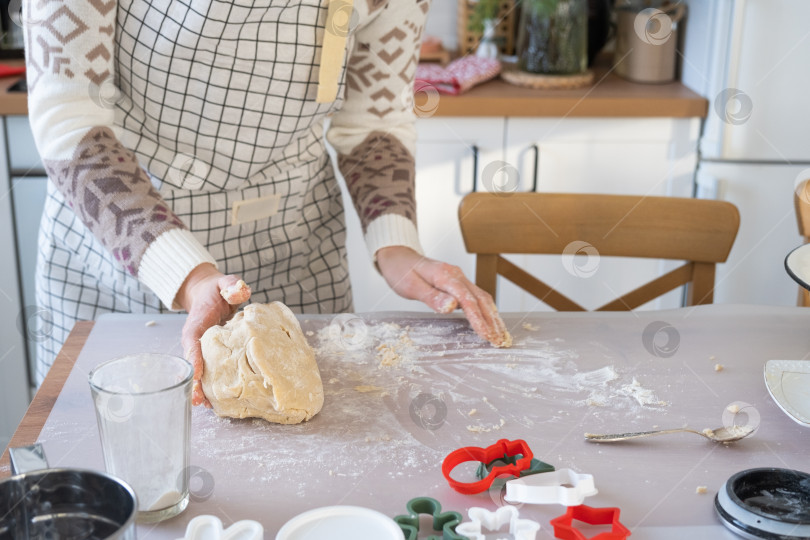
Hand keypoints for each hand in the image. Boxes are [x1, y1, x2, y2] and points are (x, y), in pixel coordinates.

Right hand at [176, 263, 250, 406]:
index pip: (192, 341)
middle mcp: (196, 339)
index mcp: (197, 323)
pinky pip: (209, 370)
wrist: (209, 294)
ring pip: (199, 371)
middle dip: (194, 382)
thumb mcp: (225, 283)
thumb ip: (232, 285)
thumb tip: (240, 291)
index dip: (194, 357)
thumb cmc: (217, 290)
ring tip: (206, 406)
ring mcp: (202, 349)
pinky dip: (211, 384)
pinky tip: (217, 400)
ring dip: (201, 388)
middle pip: (192, 363)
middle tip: (198, 400)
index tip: (197, 372)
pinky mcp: (210, 354)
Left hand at [376, 246, 510, 346]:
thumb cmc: (400, 271)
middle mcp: (456, 275)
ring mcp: (458, 277)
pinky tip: (490, 320)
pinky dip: (486, 310)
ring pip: (482, 298)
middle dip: (492, 321)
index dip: (479, 319)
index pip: (468, 300)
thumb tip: (453, 307)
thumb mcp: (411, 286)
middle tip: (499, 340)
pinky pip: (476, 296)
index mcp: (445, 275)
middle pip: (481, 299)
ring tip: (500, 334)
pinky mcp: (457, 282)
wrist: (397, 256)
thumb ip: (432, 297)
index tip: (487, 335)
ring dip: (492, 316)